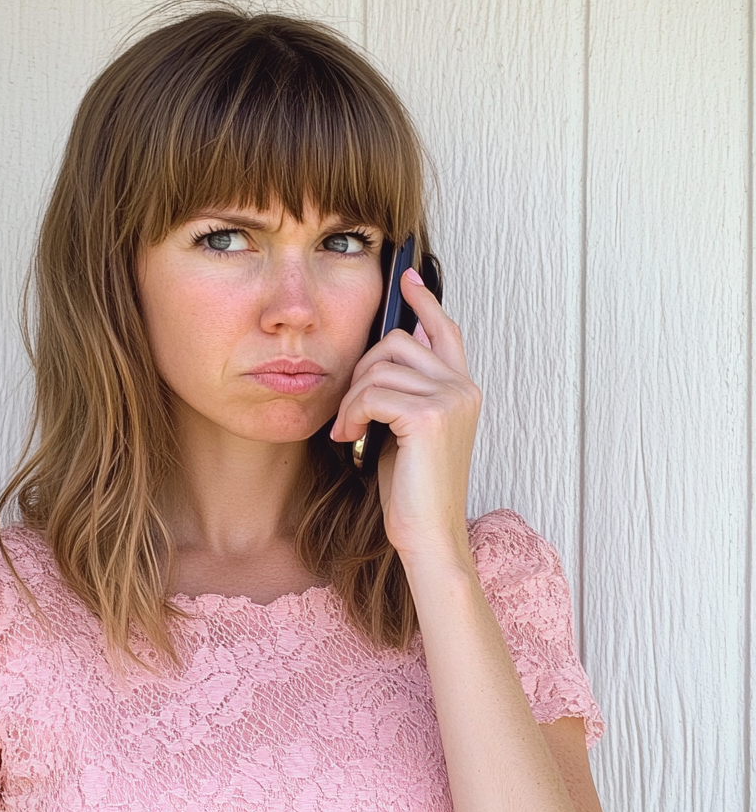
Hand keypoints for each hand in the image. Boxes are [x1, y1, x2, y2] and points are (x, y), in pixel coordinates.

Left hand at [329, 269, 481, 570]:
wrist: (428, 534)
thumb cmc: (413, 489)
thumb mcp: (406, 430)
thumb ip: (404, 391)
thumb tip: (388, 352)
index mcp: (462, 389)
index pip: (445, 329)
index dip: (424, 301)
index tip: (405, 277)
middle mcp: (463, 387)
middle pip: (397, 342)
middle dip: (361, 370)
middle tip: (350, 410)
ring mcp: (451, 398)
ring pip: (379, 367)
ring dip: (352, 398)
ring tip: (348, 430)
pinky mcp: (430, 415)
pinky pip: (373, 392)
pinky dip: (353, 413)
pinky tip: (351, 438)